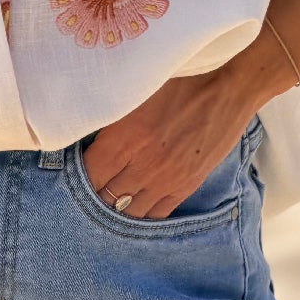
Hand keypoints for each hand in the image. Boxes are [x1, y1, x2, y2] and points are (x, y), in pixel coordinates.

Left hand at [80, 63, 256, 221]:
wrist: (227, 91)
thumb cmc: (180, 84)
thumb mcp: (136, 92)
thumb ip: (112, 116)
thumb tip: (87, 127)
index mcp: (124, 137)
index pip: (87, 174)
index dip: (76, 176)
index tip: (72, 171)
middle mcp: (141, 164)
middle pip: (104, 197)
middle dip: (93, 195)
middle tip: (87, 190)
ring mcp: (164, 180)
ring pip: (128, 212)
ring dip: (115, 208)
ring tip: (108, 201)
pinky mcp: (185, 187)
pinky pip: (156, 214)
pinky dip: (141, 215)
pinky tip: (134, 208)